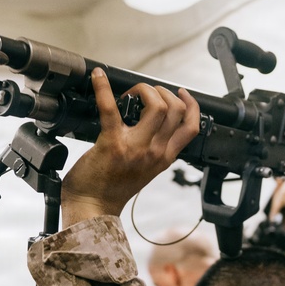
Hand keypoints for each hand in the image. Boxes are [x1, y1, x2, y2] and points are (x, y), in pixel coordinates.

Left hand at [61, 68, 199, 226]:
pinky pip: (111, 109)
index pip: (191, 127)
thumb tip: (152, 126)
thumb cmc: (112, 189)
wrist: (92, 207)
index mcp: (164, 158)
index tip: (181, 94)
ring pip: (157, 106)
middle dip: (162, 92)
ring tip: (129, 94)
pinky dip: (103, 88)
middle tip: (145, 94)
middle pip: (175, 110)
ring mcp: (136, 148)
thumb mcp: (146, 171)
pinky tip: (98, 78)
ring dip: (144, 90)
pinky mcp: (112, 143)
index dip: (190, 105)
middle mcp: (155, 152)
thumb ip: (154, 151)